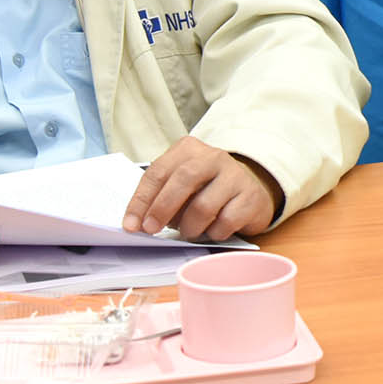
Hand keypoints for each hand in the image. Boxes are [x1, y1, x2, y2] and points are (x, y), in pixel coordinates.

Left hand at [124, 137, 282, 240]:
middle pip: (183, 181)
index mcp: (189, 150)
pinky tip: (213, 230)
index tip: (131, 225)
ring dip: (189, 227)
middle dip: (162, 209)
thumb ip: (161, 195)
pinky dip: (213, 233)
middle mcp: (213, 157)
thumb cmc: (207, 189)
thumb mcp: (182, 184)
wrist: (251, 191)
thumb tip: (139, 222)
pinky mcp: (250, 196)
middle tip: (152, 229)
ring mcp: (235, 175)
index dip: (141, 201)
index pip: (158, 172)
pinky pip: (225, 222)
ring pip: (203, 207)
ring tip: (189, 231)